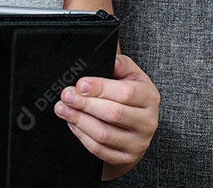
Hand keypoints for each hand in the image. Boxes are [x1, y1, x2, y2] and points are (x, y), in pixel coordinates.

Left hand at [54, 54, 159, 178]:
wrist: (136, 130)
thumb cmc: (131, 97)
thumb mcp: (130, 76)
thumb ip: (120, 63)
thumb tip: (110, 54)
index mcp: (150, 97)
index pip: (126, 93)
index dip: (101, 88)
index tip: (80, 84)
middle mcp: (147, 122)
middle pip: (113, 114)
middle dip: (85, 104)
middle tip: (66, 95)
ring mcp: (137, 143)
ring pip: (103, 134)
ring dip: (79, 120)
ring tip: (63, 109)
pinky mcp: (125, 158)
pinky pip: (99, 149)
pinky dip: (82, 135)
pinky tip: (72, 123)